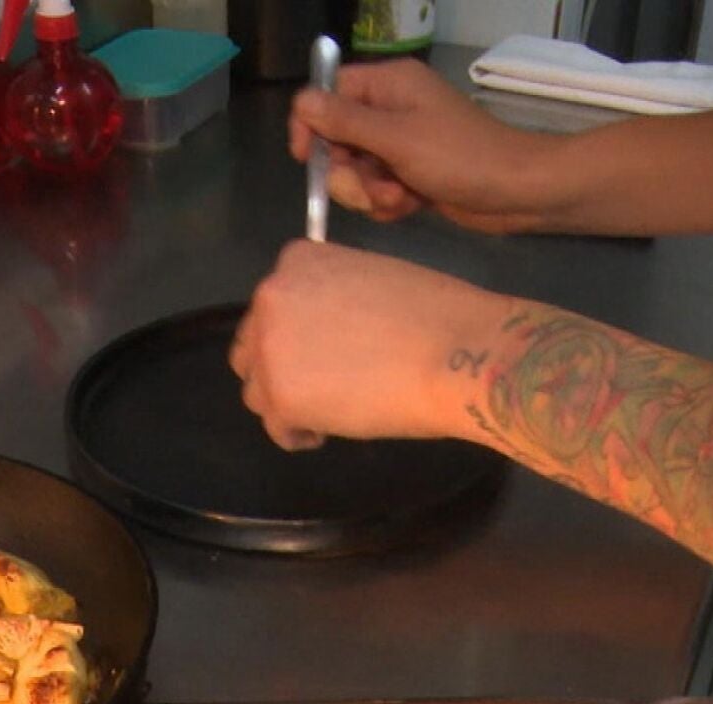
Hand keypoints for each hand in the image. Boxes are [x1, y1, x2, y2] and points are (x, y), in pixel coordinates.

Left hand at [229, 241, 510, 450]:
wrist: (458, 353)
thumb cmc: (437, 316)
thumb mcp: (373, 279)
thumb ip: (335, 298)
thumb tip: (325, 333)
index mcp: (297, 261)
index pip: (273, 304)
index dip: (297, 333)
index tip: (326, 352)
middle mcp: (272, 296)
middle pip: (254, 345)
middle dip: (283, 367)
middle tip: (325, 386)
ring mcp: (270, 347)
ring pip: (257, 387)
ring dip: (288, 401)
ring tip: (331, 412)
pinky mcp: (280, 396)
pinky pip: (274, 426)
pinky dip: (297, 434)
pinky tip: (327, 432)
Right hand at [290, 59, 560, 233]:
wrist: (516, 191)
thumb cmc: (460, 156)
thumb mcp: (396, 138)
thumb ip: (344, 121)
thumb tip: (301, 102)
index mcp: (388, 85)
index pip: (328, 93)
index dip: (312, 125)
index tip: (308, 158)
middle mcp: (391, 110)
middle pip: (337, 139)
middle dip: (348, 171)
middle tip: (370, 186)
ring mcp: (401, 144)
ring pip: (356, 170)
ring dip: (371, 191)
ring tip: (400, 198)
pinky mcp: (411, 175)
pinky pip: (377, 189)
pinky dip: (388, 202)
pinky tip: (410, 206)